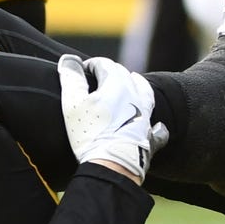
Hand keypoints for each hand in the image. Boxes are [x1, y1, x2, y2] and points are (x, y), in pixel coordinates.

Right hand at [57, 55, 168, 181]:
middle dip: (110, 72)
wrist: (112, 164)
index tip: (80, 70)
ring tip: (132, 83)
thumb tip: (68, 59)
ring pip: (144, 92)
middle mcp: (135, 95)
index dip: (90, 65)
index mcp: (117, 83)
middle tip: (97, 78)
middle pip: (124, 75)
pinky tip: (153, 125)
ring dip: (136, 85)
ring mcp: (145, 115)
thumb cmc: (89, 133)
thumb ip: (71, 78)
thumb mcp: (73, 103)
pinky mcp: (149, 136)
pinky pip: (156, 126)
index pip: (104, 65)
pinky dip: (153, 122)